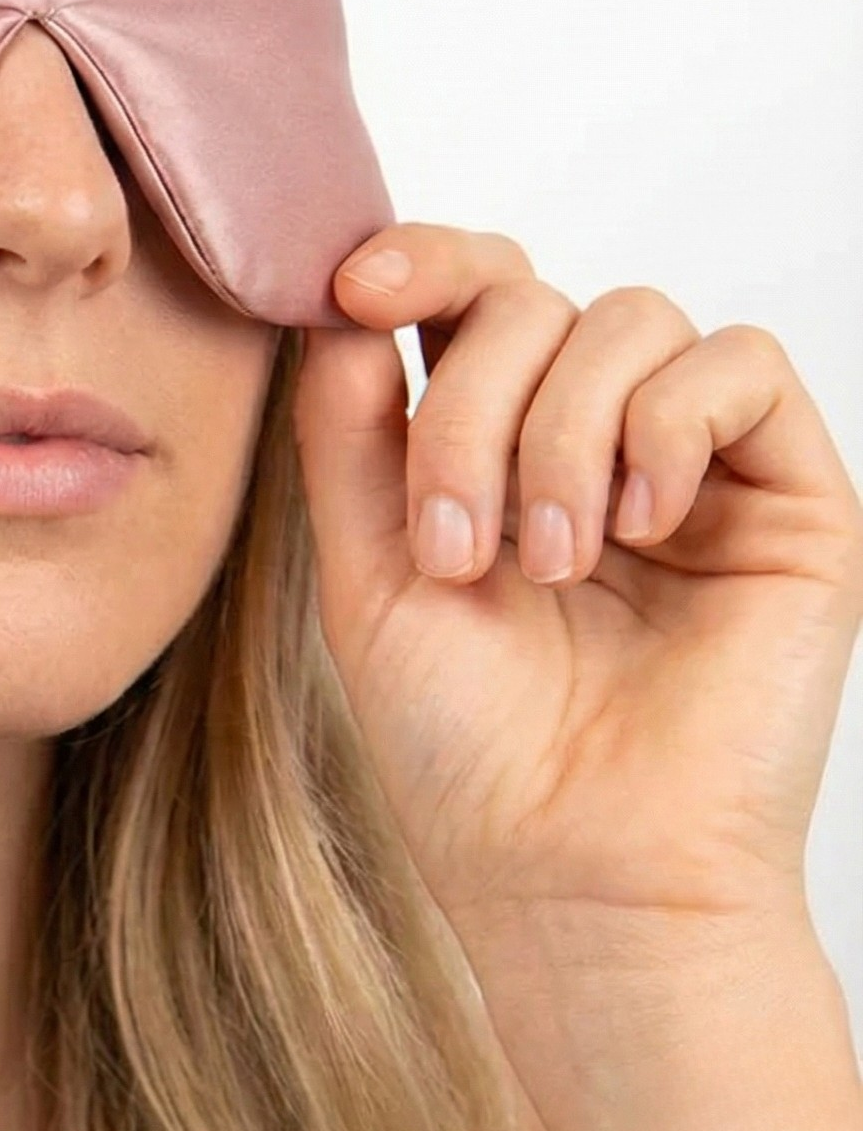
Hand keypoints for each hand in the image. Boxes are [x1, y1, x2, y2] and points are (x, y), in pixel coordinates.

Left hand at [291, 223, 862, 944]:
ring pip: (627, 317)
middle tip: (457, 542)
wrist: (575, 870)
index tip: (353, 288)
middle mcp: (589, 432)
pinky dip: (669, 425)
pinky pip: (741, 366)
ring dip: (561, 433)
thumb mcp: (364, 568)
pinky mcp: (788, 496)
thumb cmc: (465, 743)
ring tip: (550, 564)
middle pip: (528, 298)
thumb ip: (348, 428)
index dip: (416, 261)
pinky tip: (638, 526)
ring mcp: (689, 459)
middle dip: (469, 404)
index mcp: (489, 438)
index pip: (467, 291)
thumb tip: (343, 302)